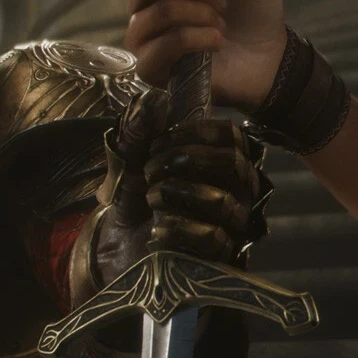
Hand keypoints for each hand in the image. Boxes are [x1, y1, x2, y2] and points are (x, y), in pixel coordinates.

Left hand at [106, 88, 269, 266]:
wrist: (120, 247)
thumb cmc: (135, 198)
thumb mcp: (129, 159)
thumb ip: (138, 130)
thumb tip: (154, 100)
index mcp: (220, 161)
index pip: (232, 136)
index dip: (198, 131)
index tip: (161, 138)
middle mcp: (236, 190)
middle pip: (234, 164)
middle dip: (187, 159)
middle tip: (151, 168)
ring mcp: (233, 225)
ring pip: (222, 201)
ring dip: (178, 193)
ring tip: (152, 197)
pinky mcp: (221, 257)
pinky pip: (212, 238)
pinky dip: (178, 228)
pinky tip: (157, 228)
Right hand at [124, 0, 286, 110]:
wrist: (265, 56)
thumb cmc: (251, 13)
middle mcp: (146, 4)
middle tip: (224, 4)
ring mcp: (143, 36)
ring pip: (162, 12)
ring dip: (201, 15)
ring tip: (221, 26)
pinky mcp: (150, 66)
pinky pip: (167, 44)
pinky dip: (199, 39)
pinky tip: (216, 42)